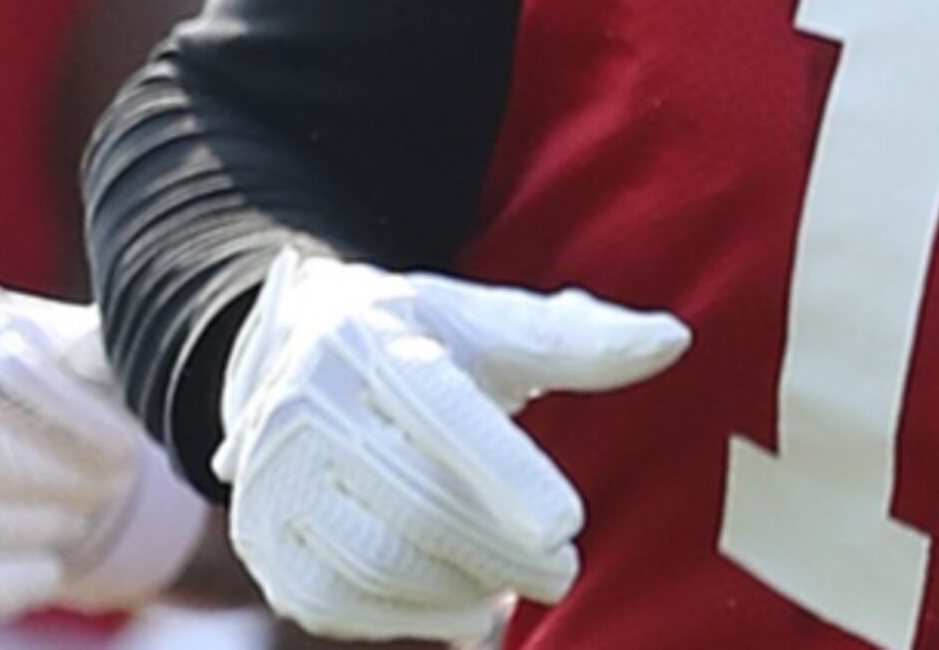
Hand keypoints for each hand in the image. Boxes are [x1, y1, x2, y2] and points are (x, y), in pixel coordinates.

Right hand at [0, 283, 209, 620]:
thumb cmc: (41, 379)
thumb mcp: (68, 349)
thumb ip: (93, 347)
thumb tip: (122, 345)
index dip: (70, 419)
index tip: (123, 445)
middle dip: (61, 478)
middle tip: (113, 482)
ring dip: (40, 525)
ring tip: (85, 511)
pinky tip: (47, 569)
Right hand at [215, 250, 688, 642]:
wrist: (284, 357)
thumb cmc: (416, 340)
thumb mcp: (485, 322)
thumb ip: (576, 338)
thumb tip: (674, 341)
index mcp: (368, 337)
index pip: (439, 410)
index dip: (503, 472)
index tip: (565, 525)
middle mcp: (304, 403)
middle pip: (414, 501)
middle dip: (501, 548)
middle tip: (564, 572)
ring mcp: (274, 477)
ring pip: (377, 562)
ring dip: (461, 588)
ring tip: (513, 585)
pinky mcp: (264, 540)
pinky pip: (340, 602)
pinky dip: (414, 617)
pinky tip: (465, 604)